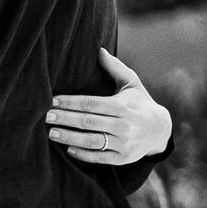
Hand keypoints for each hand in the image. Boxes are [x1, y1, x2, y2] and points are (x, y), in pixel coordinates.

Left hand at [47, 48, 171, 165]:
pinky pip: (100, 157)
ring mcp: (123, 143)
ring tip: (51, 133)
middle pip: (88, 122)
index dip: (70, 102)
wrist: (161, 130)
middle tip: (44, 116)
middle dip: (65, 119)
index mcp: (122, 107)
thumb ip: (115, 68)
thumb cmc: (140, 103)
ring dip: (69, 137)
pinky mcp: (123, 157)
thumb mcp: (131, 84)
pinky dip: (84, 154)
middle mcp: (123, 125)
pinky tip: (68, 149)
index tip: (51, 101)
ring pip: (92, 141)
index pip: (91, 104)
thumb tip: (99, 50)